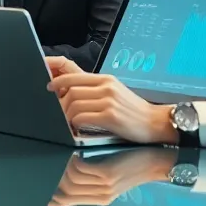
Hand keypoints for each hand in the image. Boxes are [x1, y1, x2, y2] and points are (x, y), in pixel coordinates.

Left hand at [45, 57, 173, 144]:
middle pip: (71, 91)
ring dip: (67, 116)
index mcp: (106, 79)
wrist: (155, 123)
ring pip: (74, 104)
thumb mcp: (115, 93)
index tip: (49, 88)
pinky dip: (75, 124)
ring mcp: (108, 101)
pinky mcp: (110, 116)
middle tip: (59, 114)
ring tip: (68, 123)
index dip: (58, 82)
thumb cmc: (133, 111)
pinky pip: (81, 118)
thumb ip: (95, 90)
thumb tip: (71, 93)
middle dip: (61, 104)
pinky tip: (77, 129)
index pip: (74, 76)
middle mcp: (107, 88)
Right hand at [48, 149, 177, 205]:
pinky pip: (80, 170)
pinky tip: (72, 151)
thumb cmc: (135, 163)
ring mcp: (104, 187)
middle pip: (65, 193)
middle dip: (53, 179)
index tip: (41, 192)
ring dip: (62, 166)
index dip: (50, 198)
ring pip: (70, 181)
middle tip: (49, 163)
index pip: (66, 203)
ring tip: (61, 153)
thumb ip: (88, 179)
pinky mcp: (107, 174)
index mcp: (99, 199)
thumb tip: (66, 176)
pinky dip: (72, 160)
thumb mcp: (110, 175)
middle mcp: (100, 196)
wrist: (159, 160)